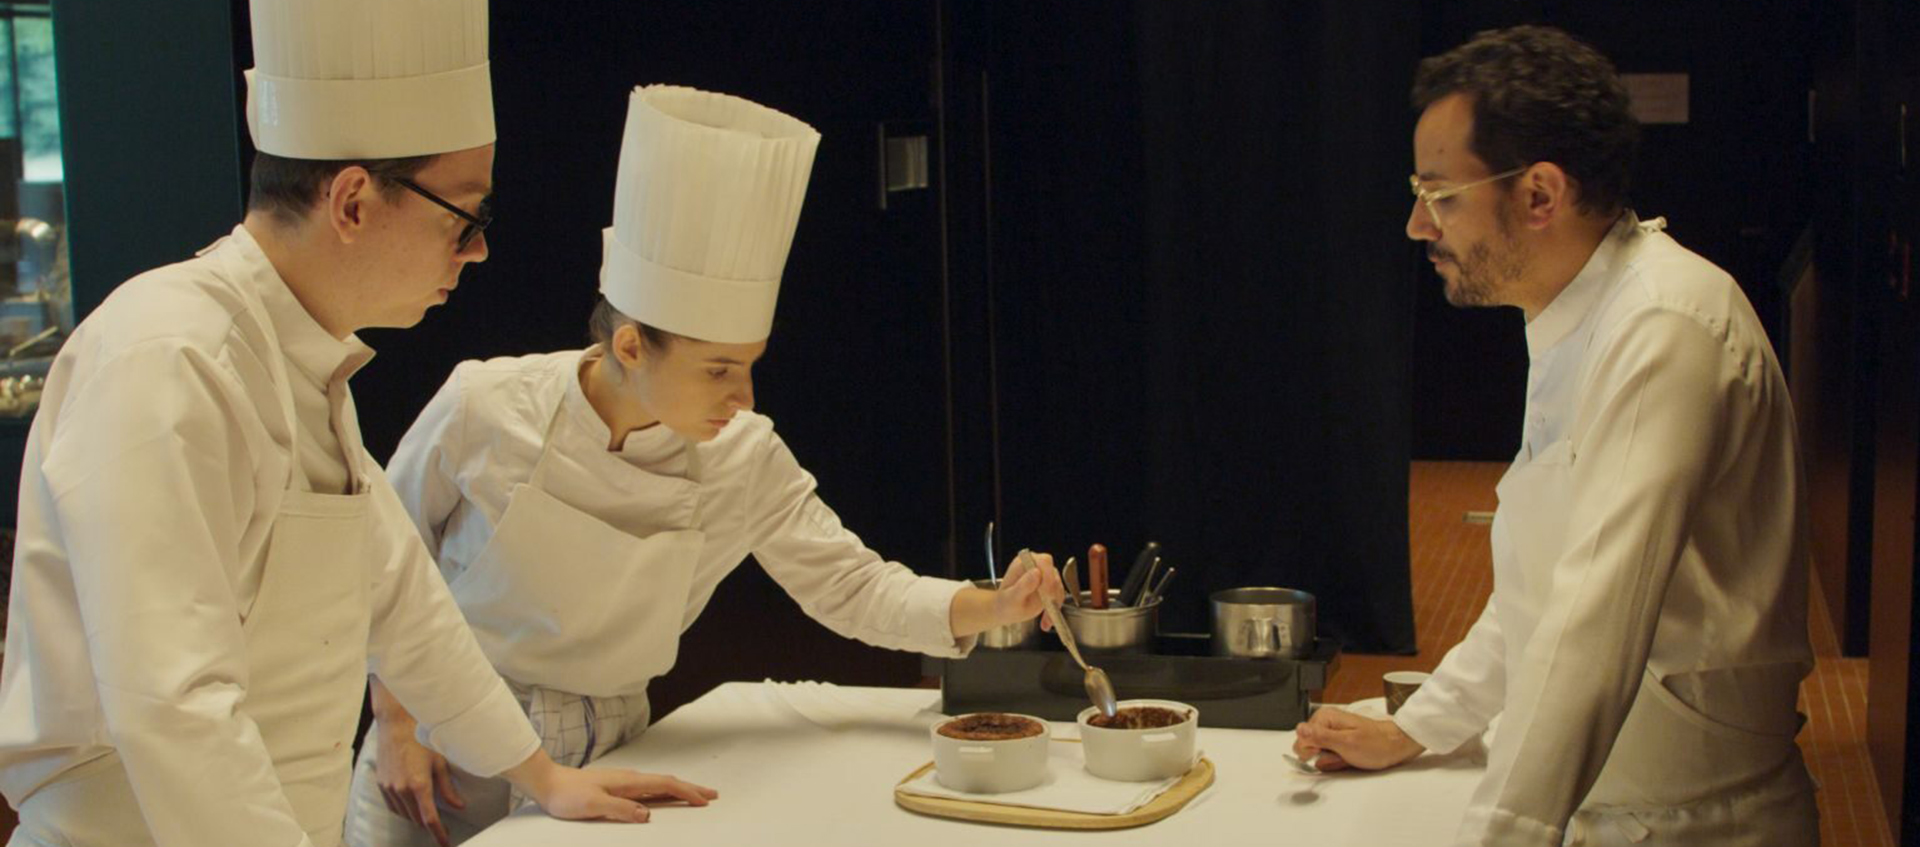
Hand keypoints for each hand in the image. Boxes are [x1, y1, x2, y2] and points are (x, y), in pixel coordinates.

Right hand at [374, 714, 463, 846]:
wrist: (395, 724)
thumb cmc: (422, 739)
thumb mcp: (440, 762)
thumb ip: (448, 788)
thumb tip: (459, 806)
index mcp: (419, 785)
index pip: (430, 819)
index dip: (439, 834)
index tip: (445, 843)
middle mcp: (401, 790)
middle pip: (417, 819)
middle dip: (430, 823)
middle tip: (442, 822)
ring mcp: (389, 788)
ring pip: (405, 815)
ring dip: (417, 816)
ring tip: (428, 809)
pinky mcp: (381, 784)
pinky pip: (393, 807)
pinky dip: (404, 809)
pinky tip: (412, 803)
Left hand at [506, 751, 717, 823]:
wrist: (548, 783)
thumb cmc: (567, 795)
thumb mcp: (593, 806)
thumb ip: (620, 809)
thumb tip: (647, 815)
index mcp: (628, 782)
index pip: (665, 785)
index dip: (687, 793)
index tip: (704, 801)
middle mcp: (630, 780)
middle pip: (668, 782)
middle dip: (690, 789)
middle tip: (711, 795)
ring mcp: (624, 783)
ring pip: (659, 785)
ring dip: (679, 790)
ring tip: (694, 796)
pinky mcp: (617, 788)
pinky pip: (648, 790)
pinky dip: (664, 793)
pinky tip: (663, 798)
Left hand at [994, 552, 1063, 631]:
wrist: (1006, 611)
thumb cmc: (1005, 603)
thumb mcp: (1012, 598)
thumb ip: (1023, 585)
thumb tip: (1036, 572)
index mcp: (1025, 563)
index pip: (1044, 562)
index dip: (1048, 576)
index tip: (1046, 594)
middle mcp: (1036, 566)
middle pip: (1054, 573)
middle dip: (1052, 592)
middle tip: (1047, 608)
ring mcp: (1044, 576)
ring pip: (1058, 586)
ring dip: (1054, 604)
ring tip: (1045, 620)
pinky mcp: (1050, 586)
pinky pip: (1059, 595)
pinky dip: (1055, 609)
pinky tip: (1046, 621)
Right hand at [1291, 707, 1424, 771]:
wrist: (1396, 746)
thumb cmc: (1376, 745)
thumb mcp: (1347, 743)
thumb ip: (1321, 737)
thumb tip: (1299, 729)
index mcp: (1324, 718)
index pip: (1300, 740)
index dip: (1314, 752)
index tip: (1332, 752)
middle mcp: (1325, 722)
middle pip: (1308, 747)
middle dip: (1324, 756)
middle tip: (1343, 754)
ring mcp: (1331, 731)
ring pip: (1319, 753)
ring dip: (1332, 759)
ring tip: (1349, 756)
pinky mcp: (1337, 740)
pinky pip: (1329, 755)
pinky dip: (1338, 759)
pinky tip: (1349, 757)